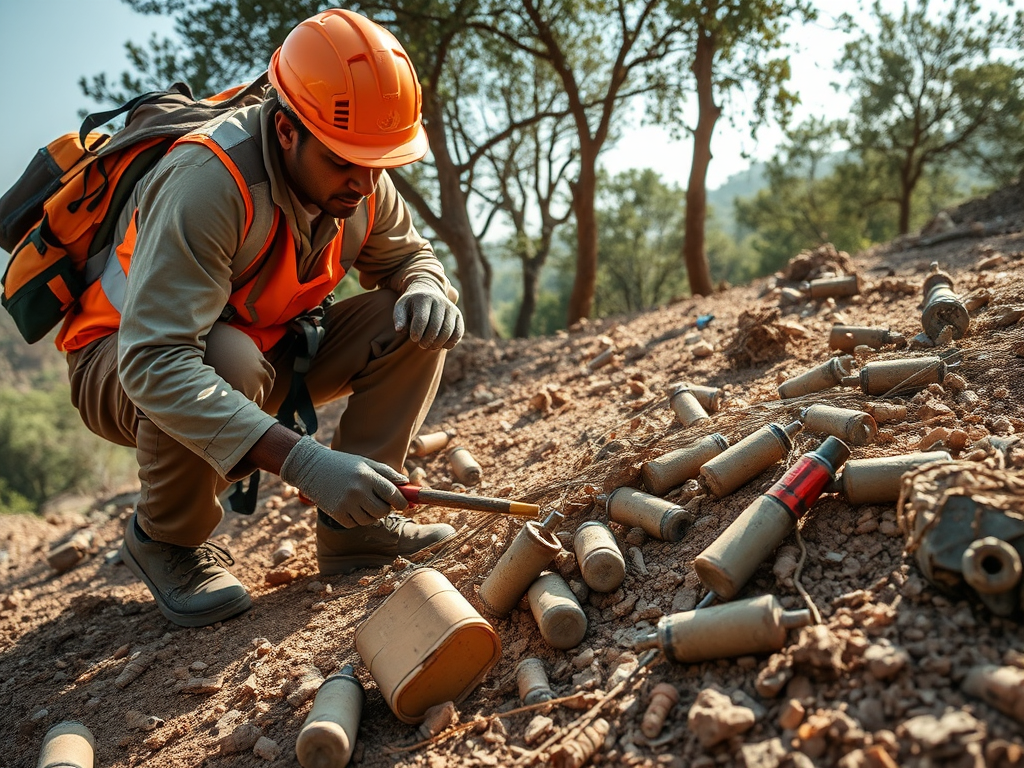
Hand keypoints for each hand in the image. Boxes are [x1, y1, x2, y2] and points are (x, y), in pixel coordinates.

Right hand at [280, 436, 407, 527]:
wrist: (311, 467)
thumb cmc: (342, 464)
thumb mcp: (365, 463)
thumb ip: (387, 473)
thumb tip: (406, 484)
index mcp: (367, 476)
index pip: (393, 494)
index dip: (401, 502)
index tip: (402, 504)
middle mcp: (358, 491)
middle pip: (383, 511)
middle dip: (385, 509)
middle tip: (380, 502)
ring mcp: (346, 503)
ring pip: (369, 520)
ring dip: (370, 514)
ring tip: (362, 502)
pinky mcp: (336, 513)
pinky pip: (354, 524)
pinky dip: (355, 519)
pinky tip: (349, 506)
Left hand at [394, 279, 463, 349]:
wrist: (428, 292)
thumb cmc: (412, 304)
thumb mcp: (401, 307)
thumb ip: (398, 318)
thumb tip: (400, 330)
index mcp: (423, 298)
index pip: (422, 319)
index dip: (417, 332)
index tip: (413, 338)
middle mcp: (439, 301)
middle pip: (435, 326)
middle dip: (427, 340)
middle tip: (421, 345)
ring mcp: (451, 308)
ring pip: (448, 331)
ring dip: (438, 343)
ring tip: (430, 346)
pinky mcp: (458, 315)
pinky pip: (458, 333)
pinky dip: (450, 343)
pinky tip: (442, 346)